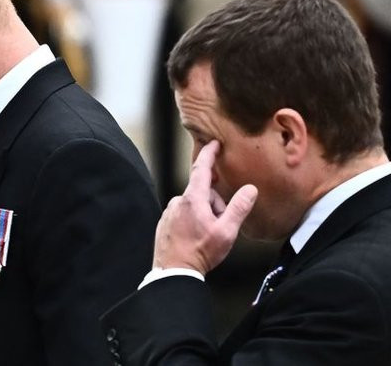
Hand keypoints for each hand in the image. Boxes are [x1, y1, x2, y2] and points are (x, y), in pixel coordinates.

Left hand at [153, 141, 257, 273]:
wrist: (174, 271)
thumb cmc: (201, 252)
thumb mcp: (227, 231)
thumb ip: (239, 208)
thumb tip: (250, 189)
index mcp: (192, 199)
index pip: (201, 169)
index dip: (209, 154)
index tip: (214, 143)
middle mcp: (177, 201)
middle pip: (203, 192)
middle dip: (216, 204)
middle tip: (220, 225)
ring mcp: (169, 211)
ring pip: (194, 205)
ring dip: (205, 214)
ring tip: (208, 236)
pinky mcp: (165, 222)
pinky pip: (184, 215)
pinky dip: (193, 221)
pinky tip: (196, 238)